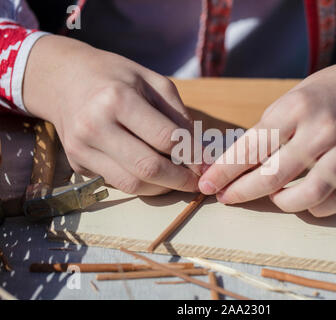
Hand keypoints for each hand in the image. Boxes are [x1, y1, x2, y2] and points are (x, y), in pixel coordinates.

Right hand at [24, 35, 200, 194]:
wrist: (65, 80)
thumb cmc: (116, 78)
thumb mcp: (153, 82)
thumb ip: (178, 115)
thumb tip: (199, 152)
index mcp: (118, 99)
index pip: (165, 138)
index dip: (192, 155)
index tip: (206, 163)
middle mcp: (95, 126)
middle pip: (148, 167)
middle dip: (180, 180)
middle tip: (196, 182)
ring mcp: (82, 148)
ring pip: (132, 184)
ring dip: (162, 188)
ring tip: (178, 180)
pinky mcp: (77, 163)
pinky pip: (118, 184)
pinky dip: (141, 184)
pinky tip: (153, 174)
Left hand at [199, 51, 335, 216]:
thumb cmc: (326, 91)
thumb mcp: (291, 99)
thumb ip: (268, 132)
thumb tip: (238, 165)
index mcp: (297, 108)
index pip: (252, 147)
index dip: (225, 170)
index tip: (208, 183)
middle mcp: (322, 130)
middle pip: (273, 176)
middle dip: (242, 192)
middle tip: (226, 197)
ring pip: (308, 195)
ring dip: (281, 203)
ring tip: (272, 197)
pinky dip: (315, 208)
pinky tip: (303, 200)